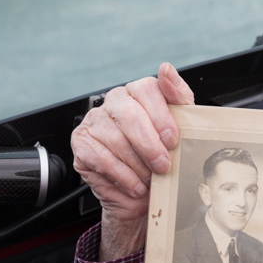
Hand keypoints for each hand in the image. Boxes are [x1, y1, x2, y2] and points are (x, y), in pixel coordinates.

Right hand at [71, 63, 193, 259]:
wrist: (144, 194)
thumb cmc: (161, 158)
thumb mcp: (180, 128)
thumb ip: (179, 98)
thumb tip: (167, 69)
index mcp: (137, 92)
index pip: (146, 89)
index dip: (161, 115)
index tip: (173, 139)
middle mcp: (114, 102)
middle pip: (129, 115)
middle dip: (150, 145)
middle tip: (164, 165)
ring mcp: (94, 122)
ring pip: (116, 140)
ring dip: (139, 165)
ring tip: (151, 178)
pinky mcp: (81, 144)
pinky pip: (102, 159)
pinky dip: (124, 177)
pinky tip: (136, 185)